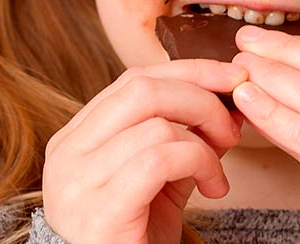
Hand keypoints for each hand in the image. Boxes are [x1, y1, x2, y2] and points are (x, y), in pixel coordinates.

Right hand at [42, 59, 248, 243]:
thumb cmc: (139, 235)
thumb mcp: (165, 176)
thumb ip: (187, 135)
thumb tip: (230, 93)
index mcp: (76, 137)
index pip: (134, 80)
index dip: (189, 71)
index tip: (233, 77)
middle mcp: (67, 153)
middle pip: (142, 89)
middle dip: (201, 96)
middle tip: (232, 126)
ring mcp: (76, 182)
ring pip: (156, 124)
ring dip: (205, 141)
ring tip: (219, 171)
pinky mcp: (99, 211)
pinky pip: (158, 160)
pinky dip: (199, 162)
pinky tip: (214, 187)